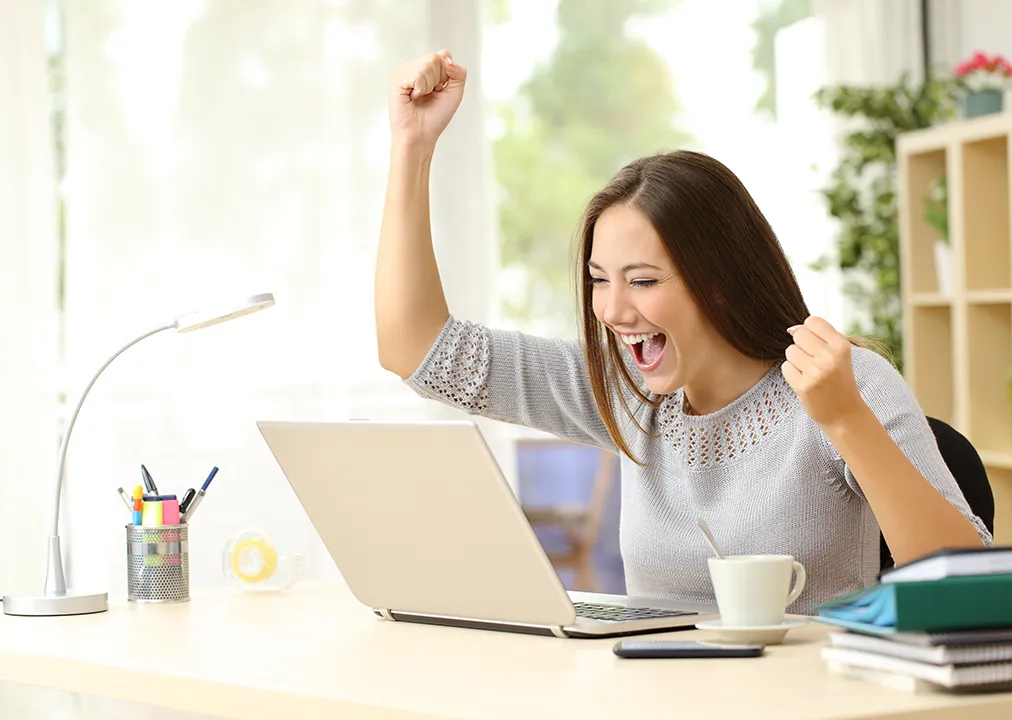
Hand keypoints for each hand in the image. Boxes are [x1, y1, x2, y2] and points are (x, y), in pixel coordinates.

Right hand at [389, 50, 467, 149]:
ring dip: (429, 86)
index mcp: (429, 69)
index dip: (447, 74)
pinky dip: (420, 89)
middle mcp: (416, 67)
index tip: (440, 90)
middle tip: (429, 95)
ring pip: (427, 64)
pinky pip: (416, 75)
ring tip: (420, 97)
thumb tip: (448, 59)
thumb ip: (459, 73)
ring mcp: (405, 72)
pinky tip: (413, 97)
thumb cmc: (435, 117)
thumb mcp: (456, 93)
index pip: (444, 55)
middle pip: (435, 58)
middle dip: (438, 80)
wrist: (421, 135)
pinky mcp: (397, 80)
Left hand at [782, 316, 865, 430]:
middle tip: (813, 361)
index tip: (817, 346)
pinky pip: (786, 367)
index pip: (812, 321)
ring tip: (810, 372)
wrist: (844, 414)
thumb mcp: (838, 355)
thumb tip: (791, 328)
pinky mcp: (804, 386)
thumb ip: (819, 337)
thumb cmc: (839, 380)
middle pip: (799, 335)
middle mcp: (830, 357)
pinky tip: (805, 381)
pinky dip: (792, 373)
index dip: (810, 331)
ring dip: (796, 361)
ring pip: (790, 351)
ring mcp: (816, 372)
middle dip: (801, 346)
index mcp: (841, 345)